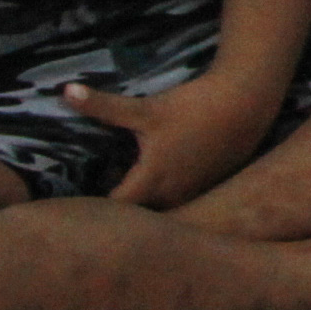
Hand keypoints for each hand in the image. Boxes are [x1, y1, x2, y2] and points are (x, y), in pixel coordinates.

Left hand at [64, 69, 284, 209]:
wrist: (246, 104)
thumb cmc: (192, 108)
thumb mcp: (145, 108)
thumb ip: (103, 106)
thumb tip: (65, 91)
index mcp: (151, 183)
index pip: (114, 212)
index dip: (93, 210)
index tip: (76, 204)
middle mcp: (171, 198)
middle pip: (136, 218)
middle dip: (118, 213)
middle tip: (96, 197)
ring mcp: (192, 196)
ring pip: (160, 211)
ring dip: (144, 206)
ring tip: (124, 194)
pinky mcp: (207, 189)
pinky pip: (179, 203)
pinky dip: (165, 198)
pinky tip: (160, 181)